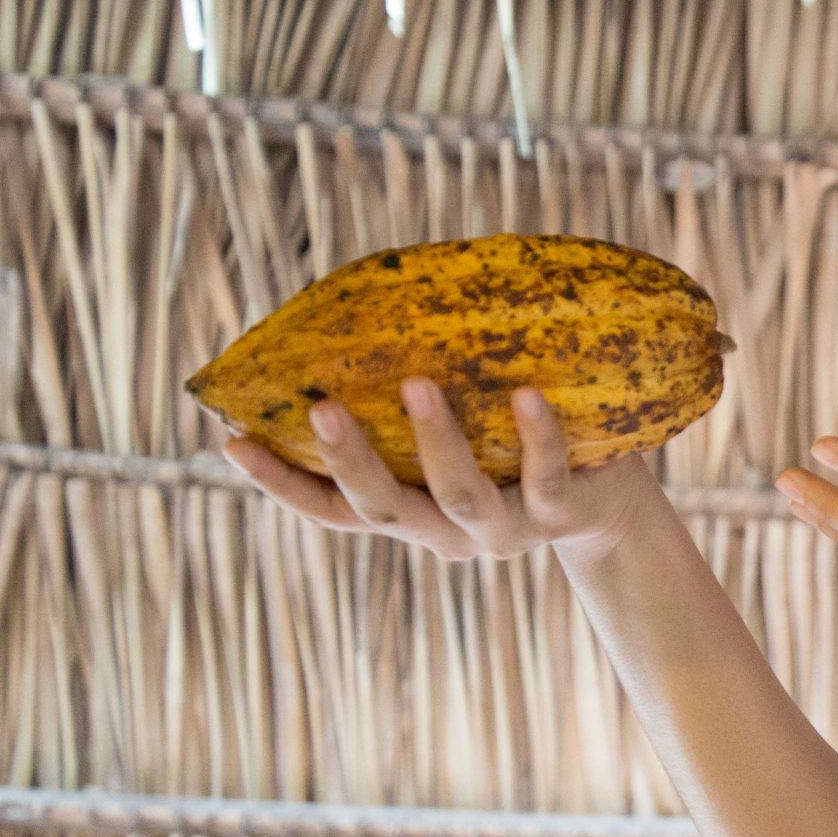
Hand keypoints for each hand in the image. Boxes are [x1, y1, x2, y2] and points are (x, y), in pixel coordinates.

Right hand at [223, 378, 657, 562]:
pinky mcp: (559, 515)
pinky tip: (527, 394)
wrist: (606, 501)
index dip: (280, 483)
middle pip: (383, 509)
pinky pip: (545, 477)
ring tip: (417, 384)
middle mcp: (444, 532)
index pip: (331, 508)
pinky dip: (537, 437)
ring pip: (459, 496)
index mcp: (407, 513)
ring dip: (435, 441)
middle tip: (321, 410)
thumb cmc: (508, 445)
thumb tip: (357, 305)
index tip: (231, 442)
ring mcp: (502, 529)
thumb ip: (402, 392)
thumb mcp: (454, 424)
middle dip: (349, 461)